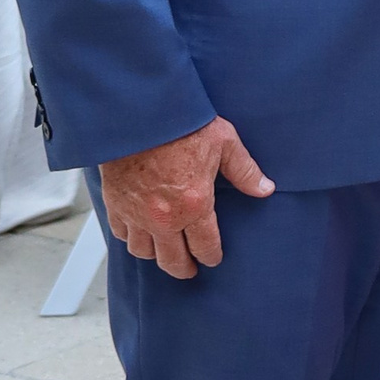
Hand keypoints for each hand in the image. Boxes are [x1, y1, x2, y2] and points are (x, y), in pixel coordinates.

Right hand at [100, 117, 274, 279]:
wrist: (138, 110)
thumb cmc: (180, 123)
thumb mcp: (224, 142)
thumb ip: (244, 170)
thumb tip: (265, 189)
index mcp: (194, 205)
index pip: (205, 247)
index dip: (211, 256)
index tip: (212, 258)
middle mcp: (163, 217)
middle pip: (172, 261)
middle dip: (184, 268)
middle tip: (190, 269)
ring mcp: (136, 213)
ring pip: (144, 252)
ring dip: (156, 254)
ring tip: (164, 250)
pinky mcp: (115, 203)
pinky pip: (120, 234)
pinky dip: (130, 237)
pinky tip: (139, 232)